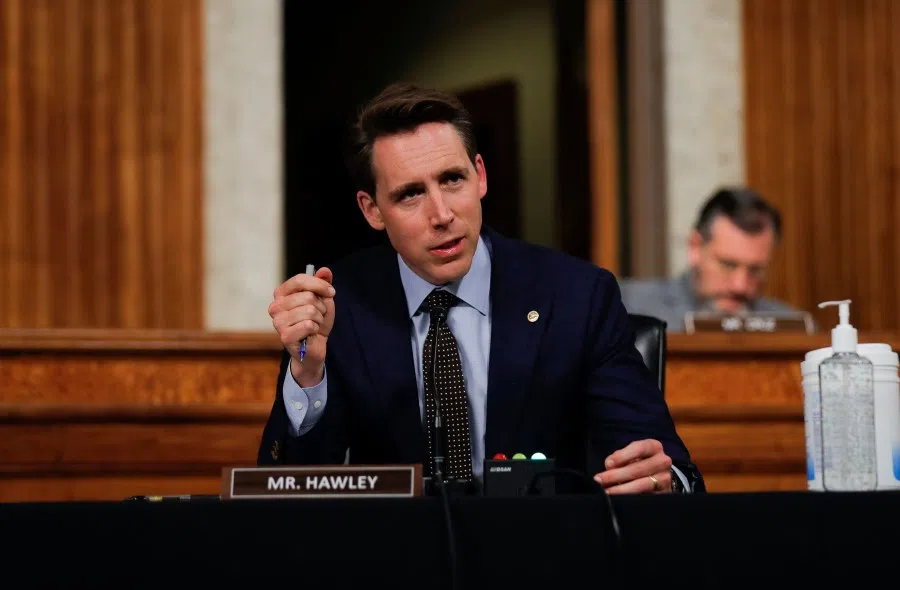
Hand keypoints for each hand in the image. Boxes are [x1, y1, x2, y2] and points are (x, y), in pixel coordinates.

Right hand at [268, 267, 335, 386]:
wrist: (314, 346)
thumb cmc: (316, 321)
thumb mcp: (323, 299)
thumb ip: (323, 283)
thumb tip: (325, 270)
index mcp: (281, 293)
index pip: (300, 280)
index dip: (319, 285)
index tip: (331, 292)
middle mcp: (275, 306)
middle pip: (307, 296)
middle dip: (321, 307)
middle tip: (318, 315)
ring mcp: (278, 322)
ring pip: (309, 311)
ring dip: (319, 318)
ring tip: (314, 324)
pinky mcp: (284, 336)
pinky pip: (309, 325)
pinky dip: (315, 329)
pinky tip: (310, 333)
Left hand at [593, 439, 672, 493]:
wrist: (658, 477)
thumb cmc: (639, 462)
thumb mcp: (631, 454)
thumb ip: (620, 457)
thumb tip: (609, 466)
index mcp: (654, 447)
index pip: (639, 448)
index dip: (622, 456)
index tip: (607, 464)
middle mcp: (663, 461)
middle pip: (638, 469)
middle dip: (616, 475)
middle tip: (599, 480)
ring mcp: (665, 479)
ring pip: (643, 485)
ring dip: (622, 489)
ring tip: (607, 492)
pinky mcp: (665, 495)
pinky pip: (646, 498)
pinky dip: (631, 499)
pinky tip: (619, 500)